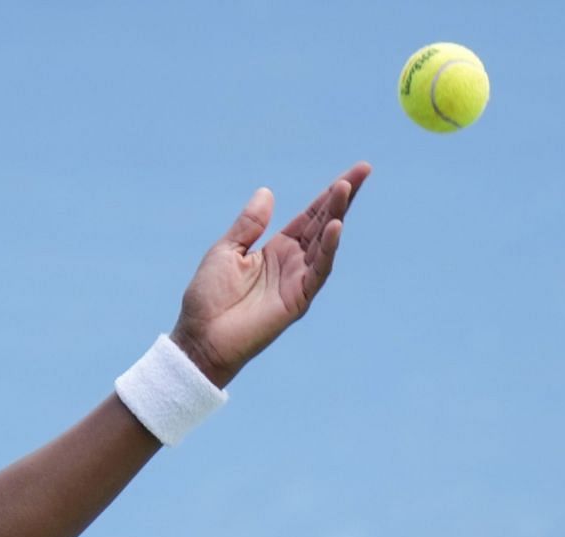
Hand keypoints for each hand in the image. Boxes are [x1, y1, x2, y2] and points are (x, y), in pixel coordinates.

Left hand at [169, 163, 370, 387]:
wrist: (201, 338)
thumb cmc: (208, 298)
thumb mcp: (226, 251)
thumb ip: (249, 225)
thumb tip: (267, 192)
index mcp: (277, 249)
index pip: (310, 216)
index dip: (329, 195)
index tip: (353, 173)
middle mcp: (293, 262)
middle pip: (324, 224)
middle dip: (343, 197)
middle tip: (364, 169)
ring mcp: (298, 281)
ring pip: (324, 243)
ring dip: (336, 215)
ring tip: (346, 188)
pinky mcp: (298, 300)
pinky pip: (317, 272)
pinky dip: (327, 250)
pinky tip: (334, 227)